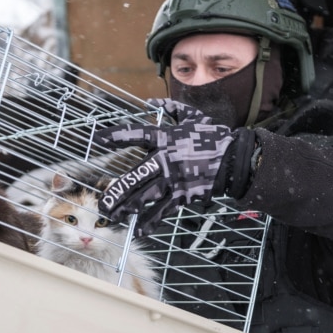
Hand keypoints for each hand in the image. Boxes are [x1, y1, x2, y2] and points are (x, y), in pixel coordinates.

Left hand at [94, 99, 256, 235]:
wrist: (235, 159)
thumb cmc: (213, 138)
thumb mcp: (192, 118)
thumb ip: (171, 109)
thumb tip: (151, 102)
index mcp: (166, 138)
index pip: (137, 135)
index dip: (117, 136)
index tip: (98, 139)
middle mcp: (167, 160)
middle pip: (137, 176)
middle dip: (118, 191)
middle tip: (102, 202)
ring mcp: (175, 180)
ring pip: (146, 196)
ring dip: (127, 207)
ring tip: (112, 216)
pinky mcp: (184, 195)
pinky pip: (164, 210)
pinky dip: (151, 221)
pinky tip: (139, 230)